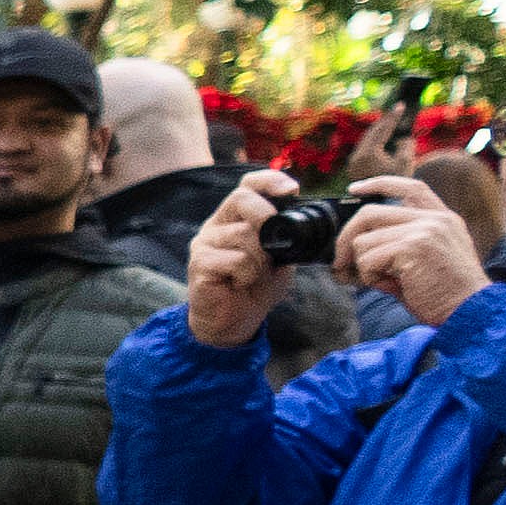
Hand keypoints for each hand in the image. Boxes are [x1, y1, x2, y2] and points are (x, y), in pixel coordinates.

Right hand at [175, 175, 294, 342]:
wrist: (232, 323)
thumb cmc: (254, 288)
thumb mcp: (280, 258)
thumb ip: (287, 238)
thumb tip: (305, 223)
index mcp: (235, 218)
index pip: (247, 184)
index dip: (270, 181)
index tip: (292, 190)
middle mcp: (216, 225)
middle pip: (241, 198)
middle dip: (267, 216)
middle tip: (275, 244)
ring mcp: (204, 244)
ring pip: (244, 234)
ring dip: (262, 258)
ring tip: (257, 274)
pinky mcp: (200, 265)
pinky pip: (236, 260)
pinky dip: (249, 274)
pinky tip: (242, 283)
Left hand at [343, 171, 483, 325]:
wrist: (471, 313)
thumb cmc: (447, 296)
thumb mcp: (427, 261)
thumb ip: (400, 246)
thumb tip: (355, 249)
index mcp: (443, 219)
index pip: (410, 187)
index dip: (379, 184)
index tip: (355, 188)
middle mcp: (435, 219)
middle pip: (370, 213)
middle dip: (346, 239)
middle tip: (340, 263)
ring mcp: (424, 230)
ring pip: (364, 241)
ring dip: (364, 267)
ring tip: (385, 281)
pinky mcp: (412, 247)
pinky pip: (368, 259)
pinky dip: (370, 277)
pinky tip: (391, 286)